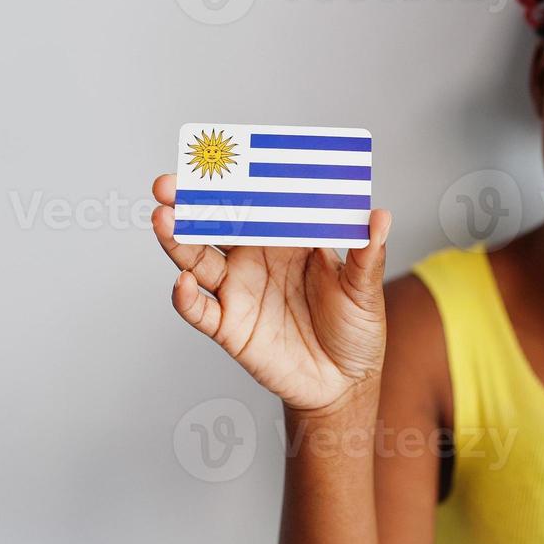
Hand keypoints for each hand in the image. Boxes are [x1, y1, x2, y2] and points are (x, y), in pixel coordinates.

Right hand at [151, 173, 391, 412]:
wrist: (345, 384)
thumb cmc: (355, 329)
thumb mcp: (365, 290)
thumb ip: (366, 255)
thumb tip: (380, 216)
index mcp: (285, 238)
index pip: (254, 201)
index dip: (233, 181)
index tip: (216, 159)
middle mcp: (254, 258)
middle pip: (213, 223)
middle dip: (188, 202)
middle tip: (168, 184)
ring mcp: (237, 291)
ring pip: (196, 259)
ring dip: (176, 240)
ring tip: (163, 219)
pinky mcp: (229, 326)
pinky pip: (199, 310)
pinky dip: (185, 297)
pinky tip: (182, 282)